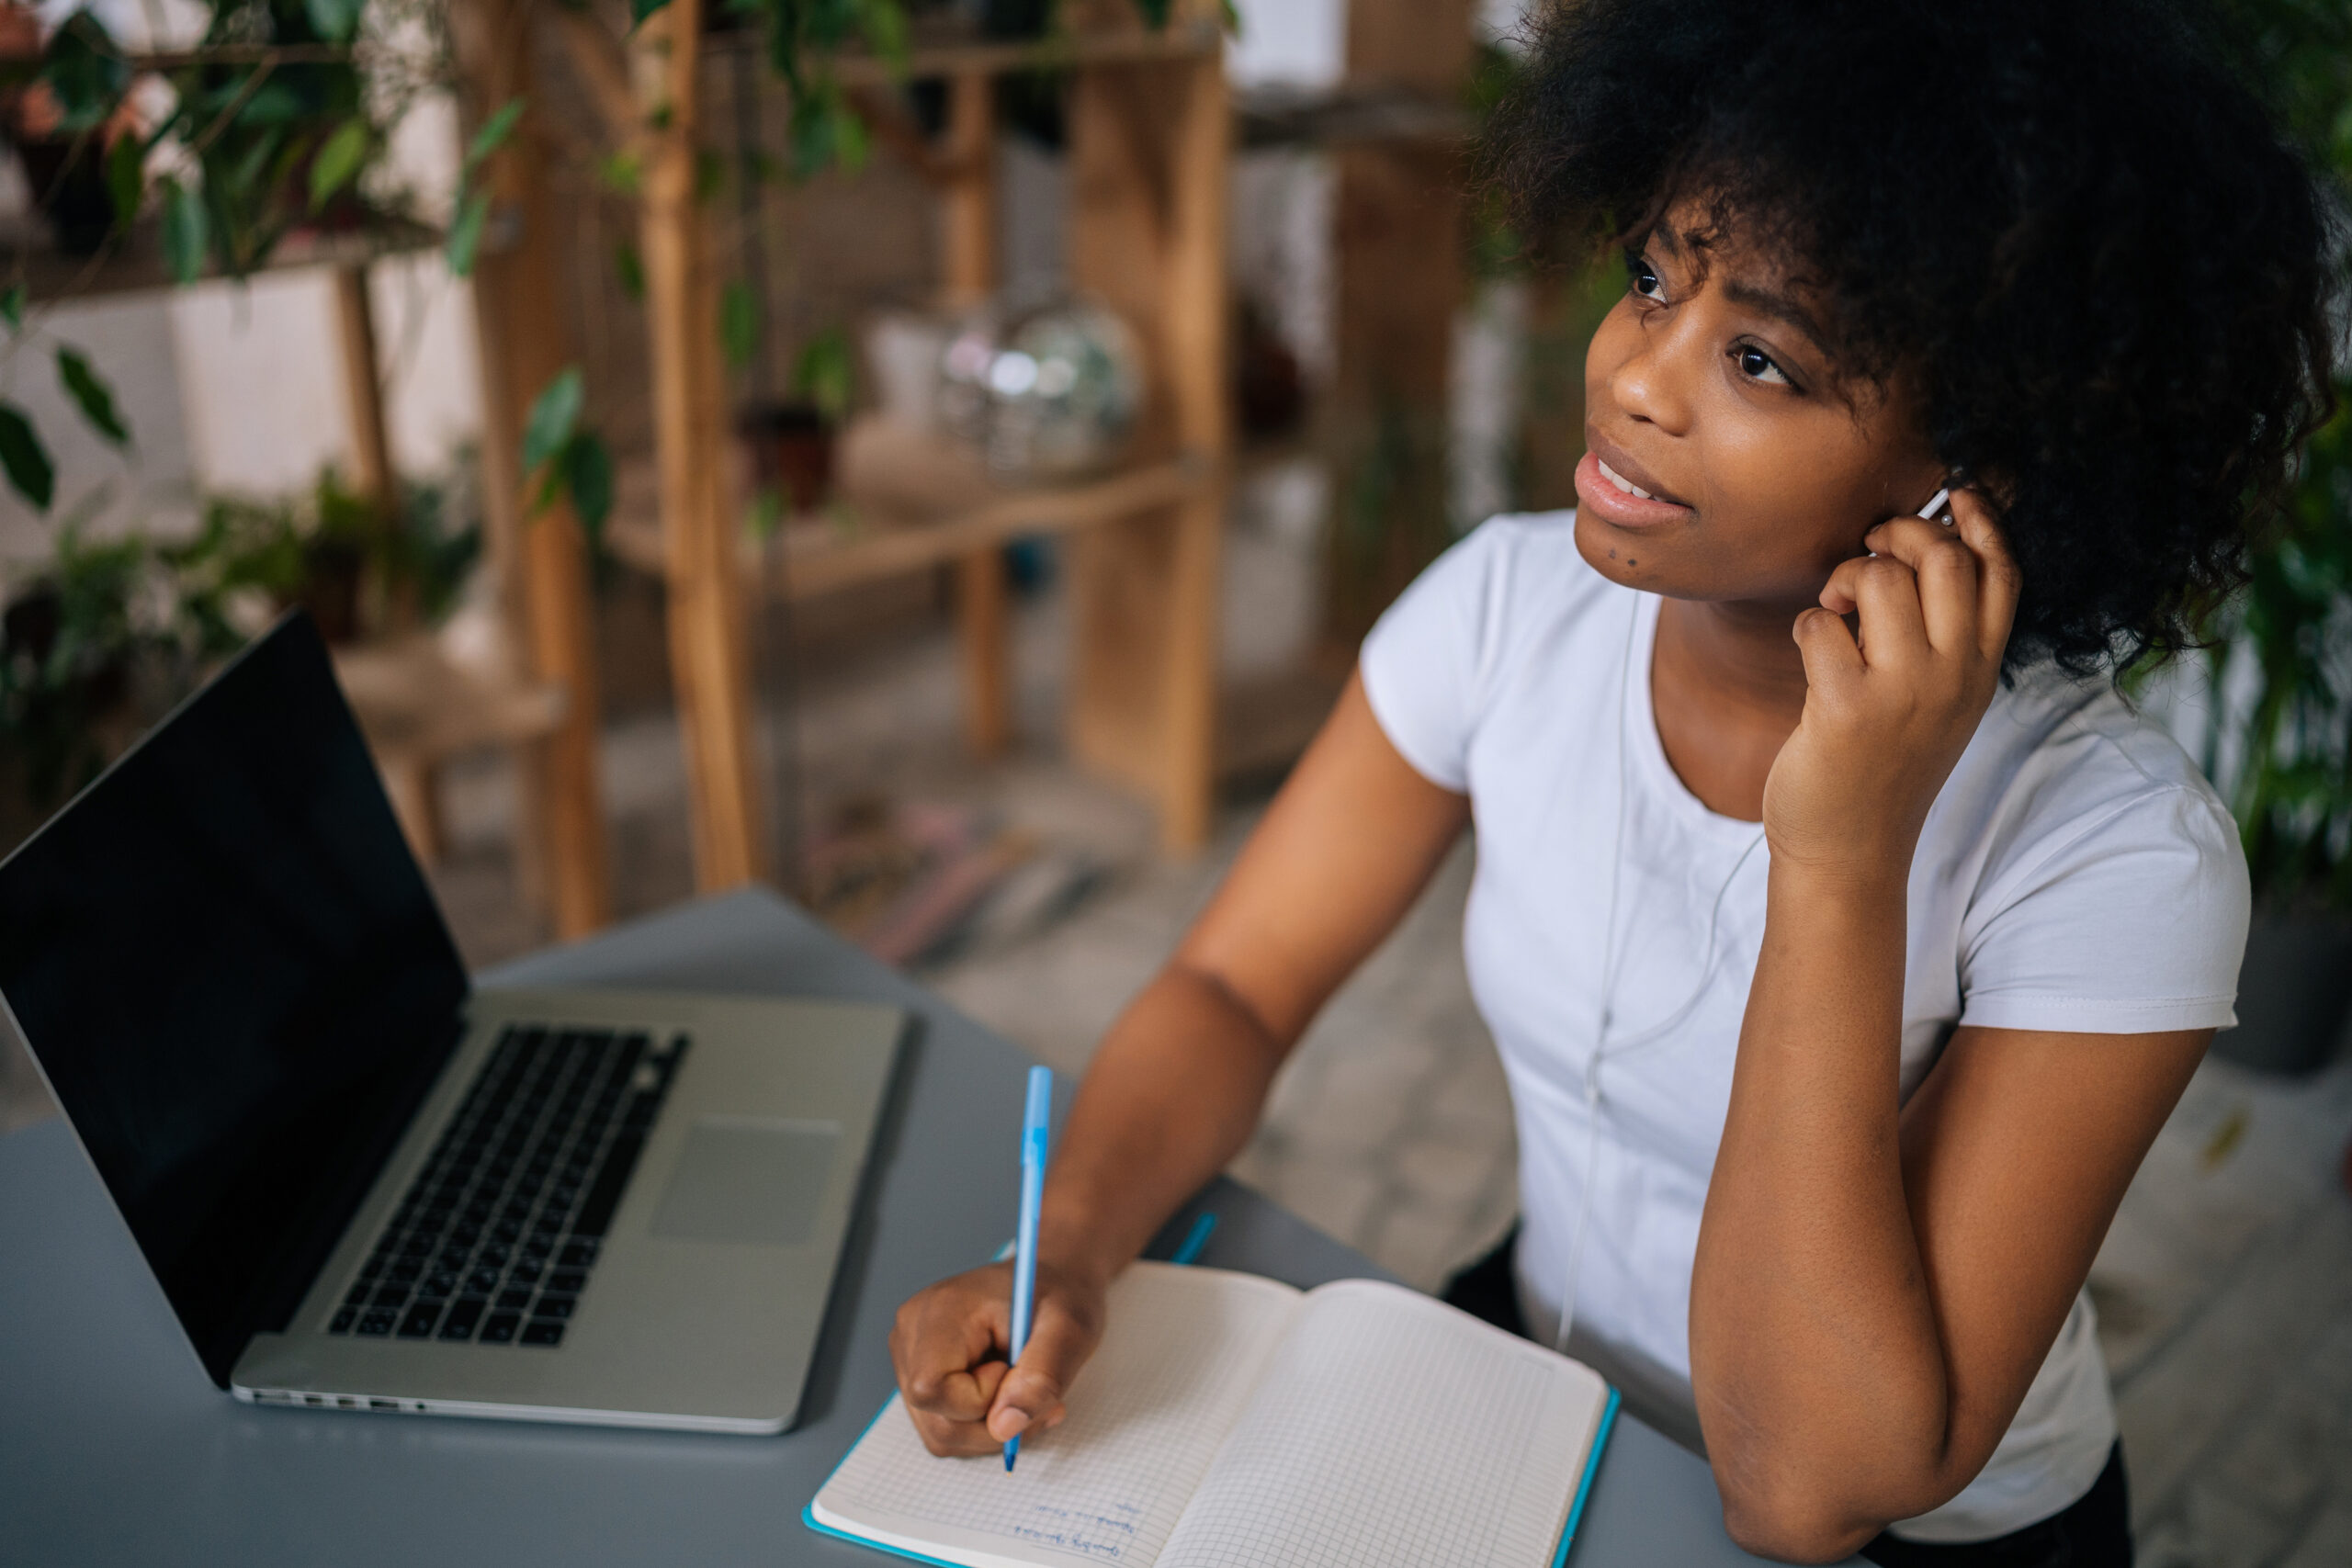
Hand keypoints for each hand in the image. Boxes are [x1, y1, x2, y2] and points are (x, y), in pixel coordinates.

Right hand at [887, 1257, 1107, 1456]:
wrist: (1048, 1283)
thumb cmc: (1057, 1297)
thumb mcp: (1069, 1330)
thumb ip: (1041, 1378)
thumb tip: (1004, 1427)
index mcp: (940, 1310)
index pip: (931, 1388)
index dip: (981, 1399)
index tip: (1014, 1370)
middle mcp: (912, 1333)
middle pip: (937, 1422)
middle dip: (996, 1424)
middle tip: (1038, 1395)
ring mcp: (909, 1357)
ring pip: (941, 1434)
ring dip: (993, 1430)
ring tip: (1026, 1393)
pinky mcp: (918, 1376)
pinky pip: (944, 1429)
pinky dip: (982, 1427)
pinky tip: (1007, 1396)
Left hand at [1764, 491, 2020, 879]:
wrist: (1850, 849)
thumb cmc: (1882, 762)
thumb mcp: (1937, 699)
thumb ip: (1945, 633)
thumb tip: (1924, 545)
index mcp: (1982, 669)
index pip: (2004, 573)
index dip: (1982, 520)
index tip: (1955, 492)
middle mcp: (1955, 676)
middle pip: (1944, 557)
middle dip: (1897, 534)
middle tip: (1868, 555)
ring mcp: (1906, 692)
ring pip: (1879, 577)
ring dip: (1844, 579)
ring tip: (1836, 612)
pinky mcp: (1848, 708)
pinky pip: (1820, 622)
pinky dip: (1807, 623)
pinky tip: (1812, 653)